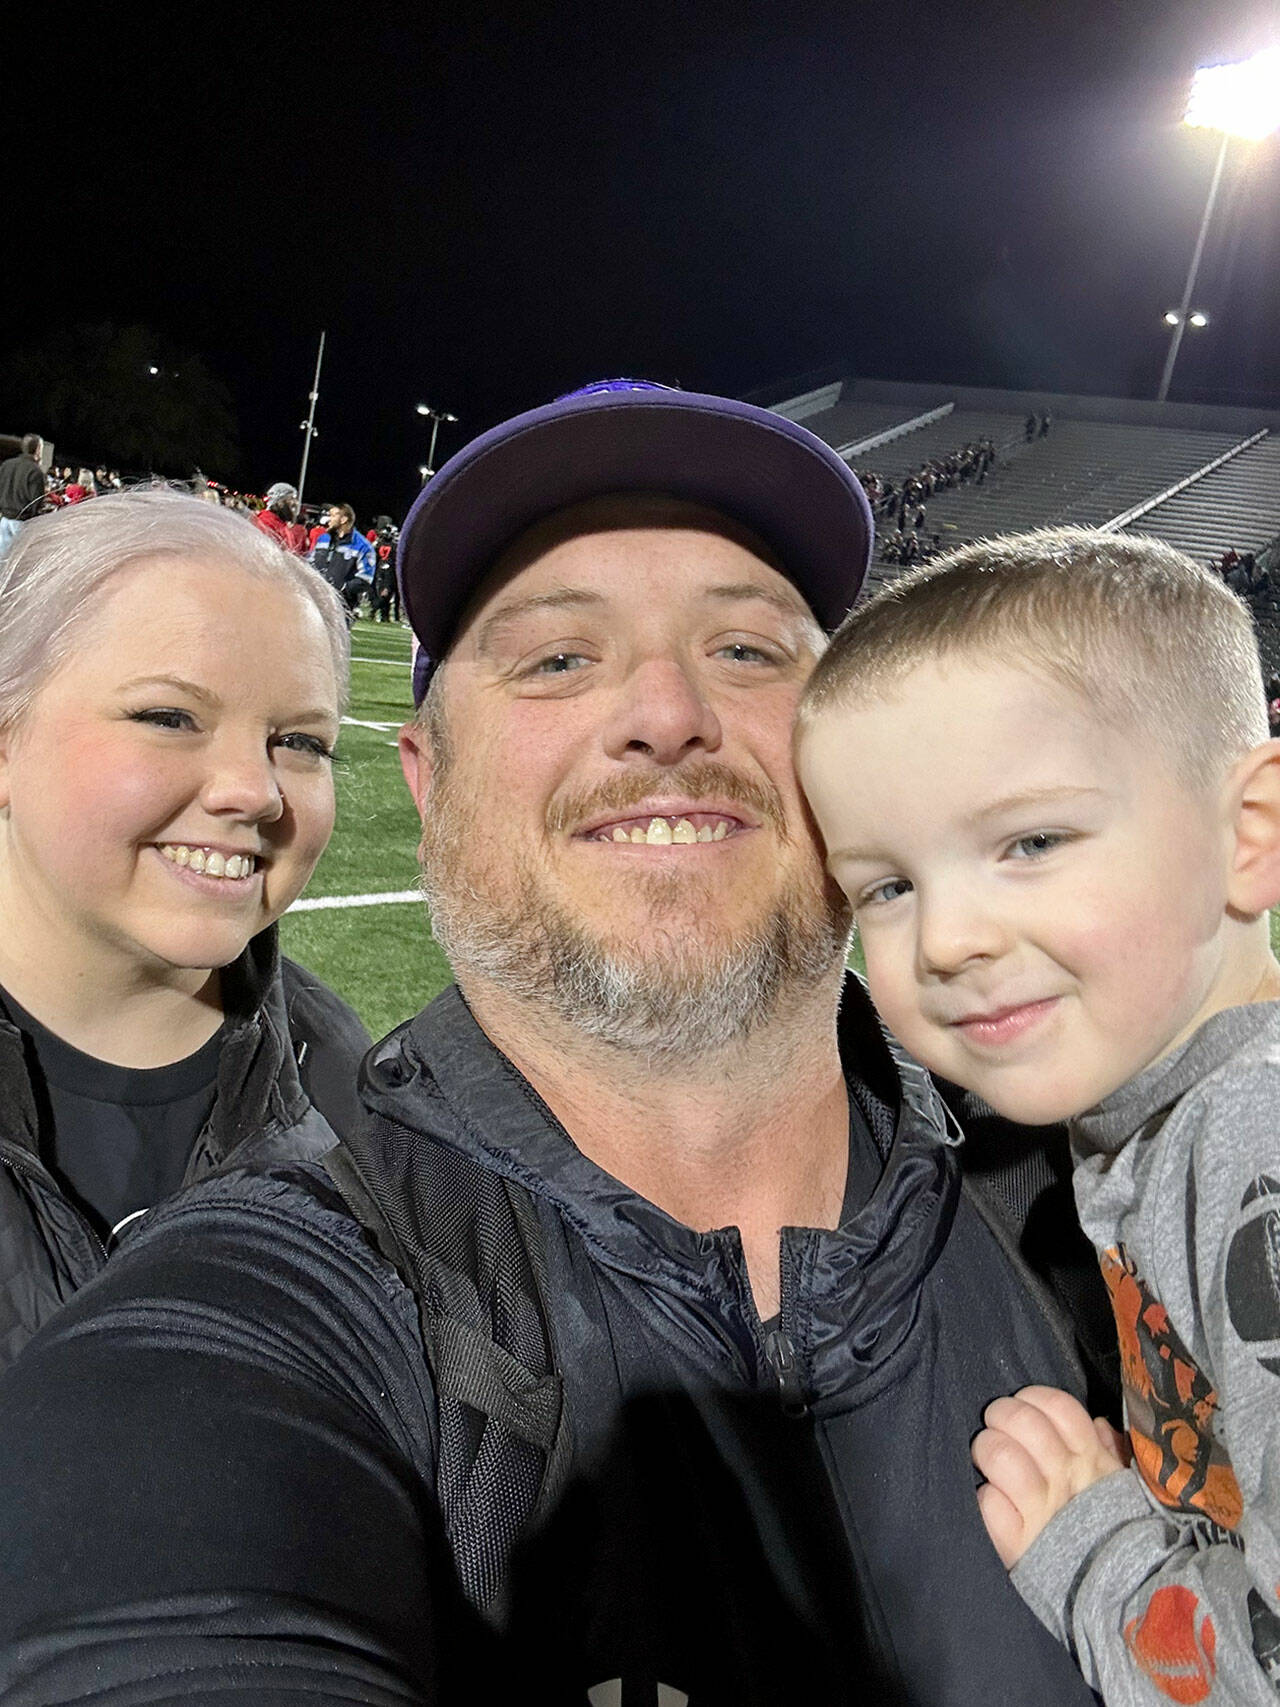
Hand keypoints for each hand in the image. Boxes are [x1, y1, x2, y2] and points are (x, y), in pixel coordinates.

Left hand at [972, 1385, 1127, 1568]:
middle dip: (1000, 1414)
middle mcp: (1066, 1479)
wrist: (1124, 1596)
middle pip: (1022, 1421)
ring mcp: (1040, 1510)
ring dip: (986, 1449)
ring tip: (987, 1459)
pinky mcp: (1018, 1543)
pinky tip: (993, 1502)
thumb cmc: (1118, 1531)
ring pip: (999, 1455)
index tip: (1024, 1406)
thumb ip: (1112, 1453)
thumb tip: (1098, 1424)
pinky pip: (988, 1503)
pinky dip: (985, 1499)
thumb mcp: (1125, 1487)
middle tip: (996, 1425)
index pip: (1060, 1406)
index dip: (1033, 1398)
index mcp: (1092, 1461)